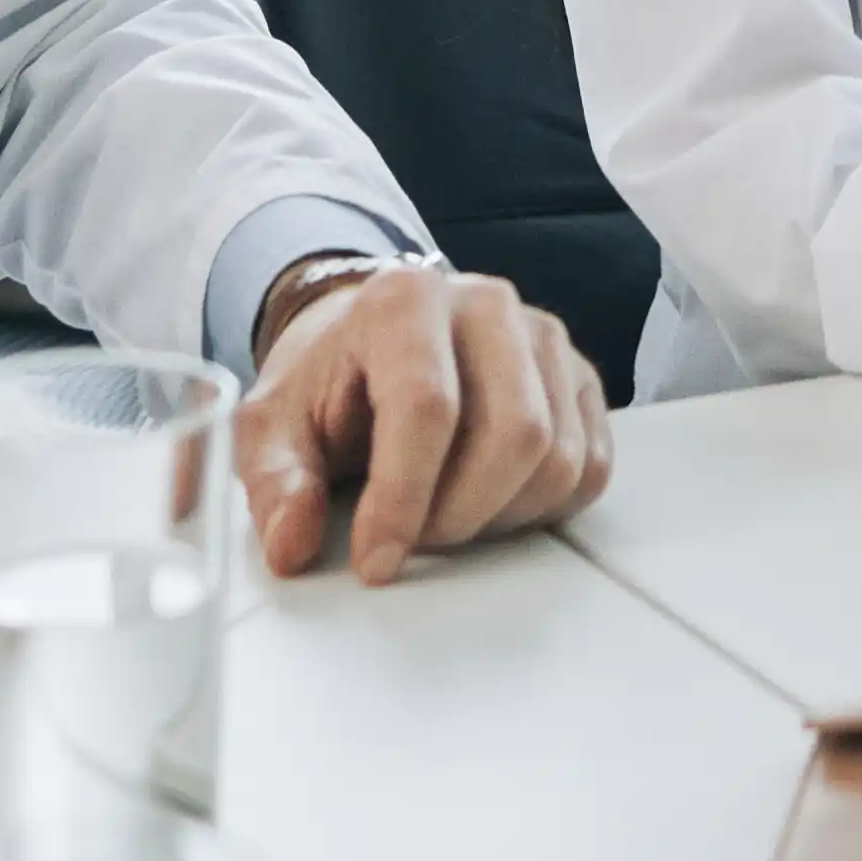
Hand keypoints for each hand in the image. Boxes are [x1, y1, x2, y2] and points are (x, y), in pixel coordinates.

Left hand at [234, 261, 614, 584]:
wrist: (368, 342)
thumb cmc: (327, 383)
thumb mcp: (271, 426)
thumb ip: (273, 482)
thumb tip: (292, 543)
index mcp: (405, 300)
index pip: (427, 405)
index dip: (403, 498)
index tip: (376, 560)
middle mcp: (486, 304)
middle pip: (515, 433)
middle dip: (461, 513)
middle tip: (414, 537)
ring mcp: (543, 337)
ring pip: (559, 457)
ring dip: (500, 516)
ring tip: (445, 512)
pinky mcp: (579, 377)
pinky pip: (591, 467)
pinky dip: (543, 508)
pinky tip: (489, 500)